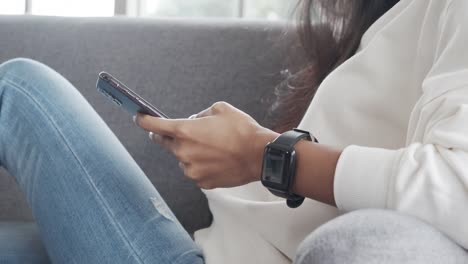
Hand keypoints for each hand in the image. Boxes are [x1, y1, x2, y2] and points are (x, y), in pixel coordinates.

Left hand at [135, 102, 278, 189]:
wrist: (259, 156)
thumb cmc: (242, 130)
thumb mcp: (220, 109)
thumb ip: (200, 114)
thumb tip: (194, 122)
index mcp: (185, 131)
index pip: (154, 126)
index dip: (144, 121)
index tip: (138, 118)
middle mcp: (183, 152)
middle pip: (166, 143)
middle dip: (167, 136)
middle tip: (175, 132)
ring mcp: (191, 170)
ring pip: (183, 158)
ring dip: (190, 152)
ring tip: (213, 147)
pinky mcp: (201, 182)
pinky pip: (195, 171)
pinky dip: (201, 165)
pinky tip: (217, 160)